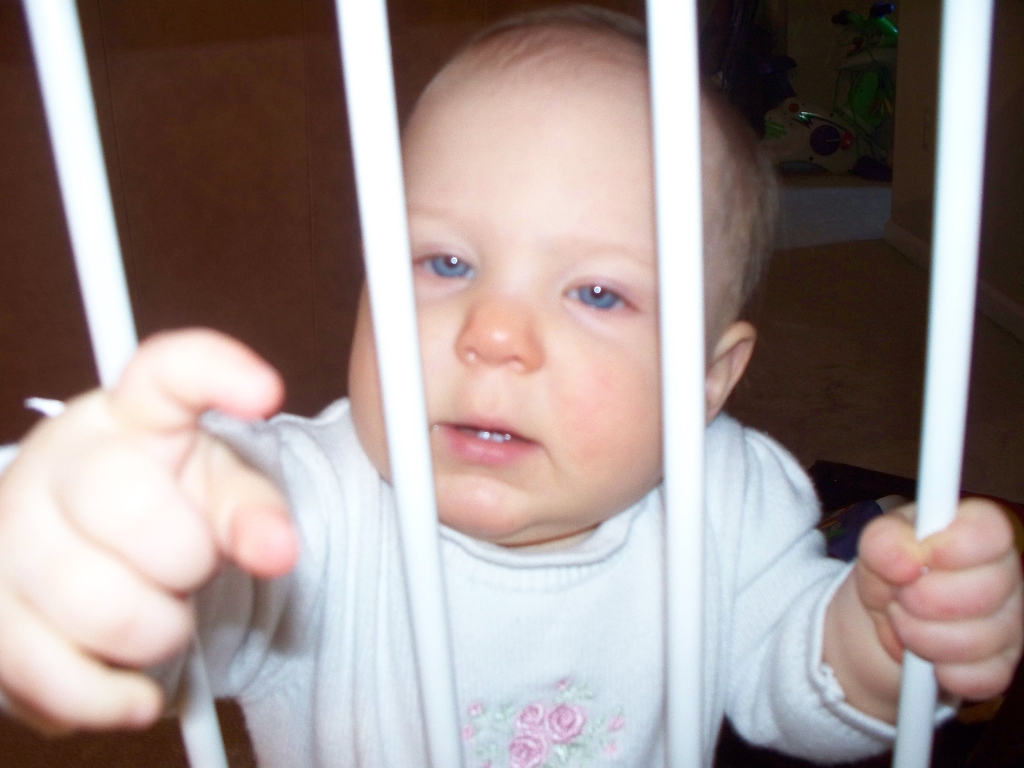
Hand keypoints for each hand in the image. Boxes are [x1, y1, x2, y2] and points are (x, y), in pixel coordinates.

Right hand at [0, 329, 297, 733]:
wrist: (95, 560)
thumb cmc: (166, 513)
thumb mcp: (219, 495)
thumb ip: (254, 512)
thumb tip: (277, 549)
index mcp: (130, 416)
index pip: (164, 372)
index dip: (213, 372)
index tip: (265, 392)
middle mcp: (57, 460)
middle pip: (125, 504)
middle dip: (184, 558)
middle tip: (191, 569)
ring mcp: (7, 533)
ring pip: (93, 603)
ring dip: (154, 632)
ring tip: (161, 620)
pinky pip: (48, 673)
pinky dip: (108, 695)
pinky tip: (132, 686)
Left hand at [857, 498, 1023, 701]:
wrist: (882, 623)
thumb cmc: (888, 573)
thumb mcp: (873, 548)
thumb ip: (883, 541)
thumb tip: (907, 560)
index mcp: (975, 532)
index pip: (991, 530)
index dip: (953, 546)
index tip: (919, 558)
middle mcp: (1003, 574)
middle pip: (985, 590)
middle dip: (923, 599)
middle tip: (898, 596)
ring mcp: (1009, 623)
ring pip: (978, 640)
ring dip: (920, 635)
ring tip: (901, 621)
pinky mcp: (1001, 666)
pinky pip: (978, 678)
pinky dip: (939, 671)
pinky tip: (926, 657)